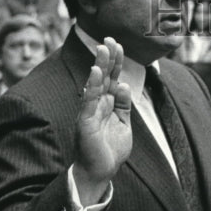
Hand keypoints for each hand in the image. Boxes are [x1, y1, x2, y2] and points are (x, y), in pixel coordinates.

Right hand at [72, 38, 131, 204]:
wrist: (99, 172)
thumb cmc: (109, 150)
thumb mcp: (123, 124)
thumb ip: (124, 106)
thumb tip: (125, 85)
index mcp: (107, 104)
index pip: (112, 78)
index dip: (115, 62)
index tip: (119, 44)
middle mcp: (97, 105)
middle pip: (104, 77)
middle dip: (108, 57)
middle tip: (110, 38)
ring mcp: (90, 112)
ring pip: (96, 84)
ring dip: (100, 66)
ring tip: (104, 48)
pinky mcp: (85, 122)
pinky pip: (89, 101)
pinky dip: (93, 86)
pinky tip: (96, 72)